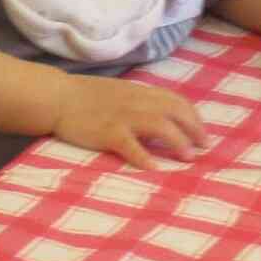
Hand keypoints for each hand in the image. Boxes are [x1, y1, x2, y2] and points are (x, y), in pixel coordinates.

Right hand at [50, 76, 211, 166]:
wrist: (57, 97)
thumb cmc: (86, 97)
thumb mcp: (119, 93)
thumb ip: (140, 103)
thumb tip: (162, 119)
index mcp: (140, 92)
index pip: (176, 100)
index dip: (193, 117)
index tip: (202, 133)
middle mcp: (136, 101)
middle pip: (175, 111)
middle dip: (194, 129)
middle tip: (203, 148)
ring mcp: (122, 116)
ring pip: (159, 125)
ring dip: (177, 141)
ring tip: (187, 158)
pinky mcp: (107, 132)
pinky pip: (130, 144)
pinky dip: (144, 156)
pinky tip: (155, 169)